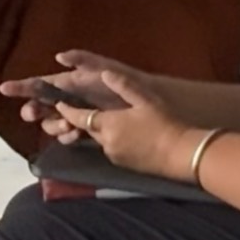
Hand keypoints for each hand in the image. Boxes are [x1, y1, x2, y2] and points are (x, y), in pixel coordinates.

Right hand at [1, 51, 137, 143]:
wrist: (148, 105)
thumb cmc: (127, 83)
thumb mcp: (106, 68)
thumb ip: (84, 60)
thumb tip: (59, 56)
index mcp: (71, 82)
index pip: (41, 84)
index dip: (23, 87)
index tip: (4, 89)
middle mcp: (71, 98)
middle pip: (42, 106)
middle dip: (34, 110)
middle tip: (34, 114)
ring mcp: (78, 114)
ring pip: (53, 122)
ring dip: (53, 125)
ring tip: (66, 127)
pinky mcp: (88, 129)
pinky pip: (69, 133)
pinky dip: (67, 135)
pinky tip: (74, 135)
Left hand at [56, 68, 195, 178]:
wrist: (180, 154)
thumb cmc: (164, 123)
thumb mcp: (145, 100)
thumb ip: (123, 86)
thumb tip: (104, 74)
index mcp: (109, 123)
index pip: (80, 117)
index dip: (68, 110)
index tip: (59, 103)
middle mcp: (106, 141)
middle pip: (90, 129)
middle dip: (87, 120)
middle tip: (90, 108)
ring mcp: (114, 156)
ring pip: (101, 140)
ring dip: (103, 131)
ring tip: (115, 121)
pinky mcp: (123, 165)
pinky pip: (112, 150)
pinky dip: (114, 141)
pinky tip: (128, 136)